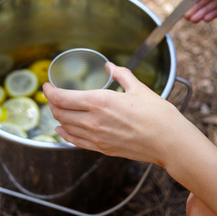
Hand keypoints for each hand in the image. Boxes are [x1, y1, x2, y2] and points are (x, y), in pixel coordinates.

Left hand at [43, 63, 187, 165]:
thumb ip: (121, 74)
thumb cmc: (158, 115)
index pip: (62, 97)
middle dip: (52, 102)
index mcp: (100, 102)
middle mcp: (93, 121)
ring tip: (57, 109)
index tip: (47, 86)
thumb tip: (110, 66)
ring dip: (57, 116)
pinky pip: (75, 142)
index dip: (50, 91)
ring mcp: (96, 137)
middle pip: (60, 112)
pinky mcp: (102, 149)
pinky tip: (62, 129)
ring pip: (66, 126)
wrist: (169, 142)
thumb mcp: (138, 88)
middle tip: (52, 96)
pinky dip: (65, 134)